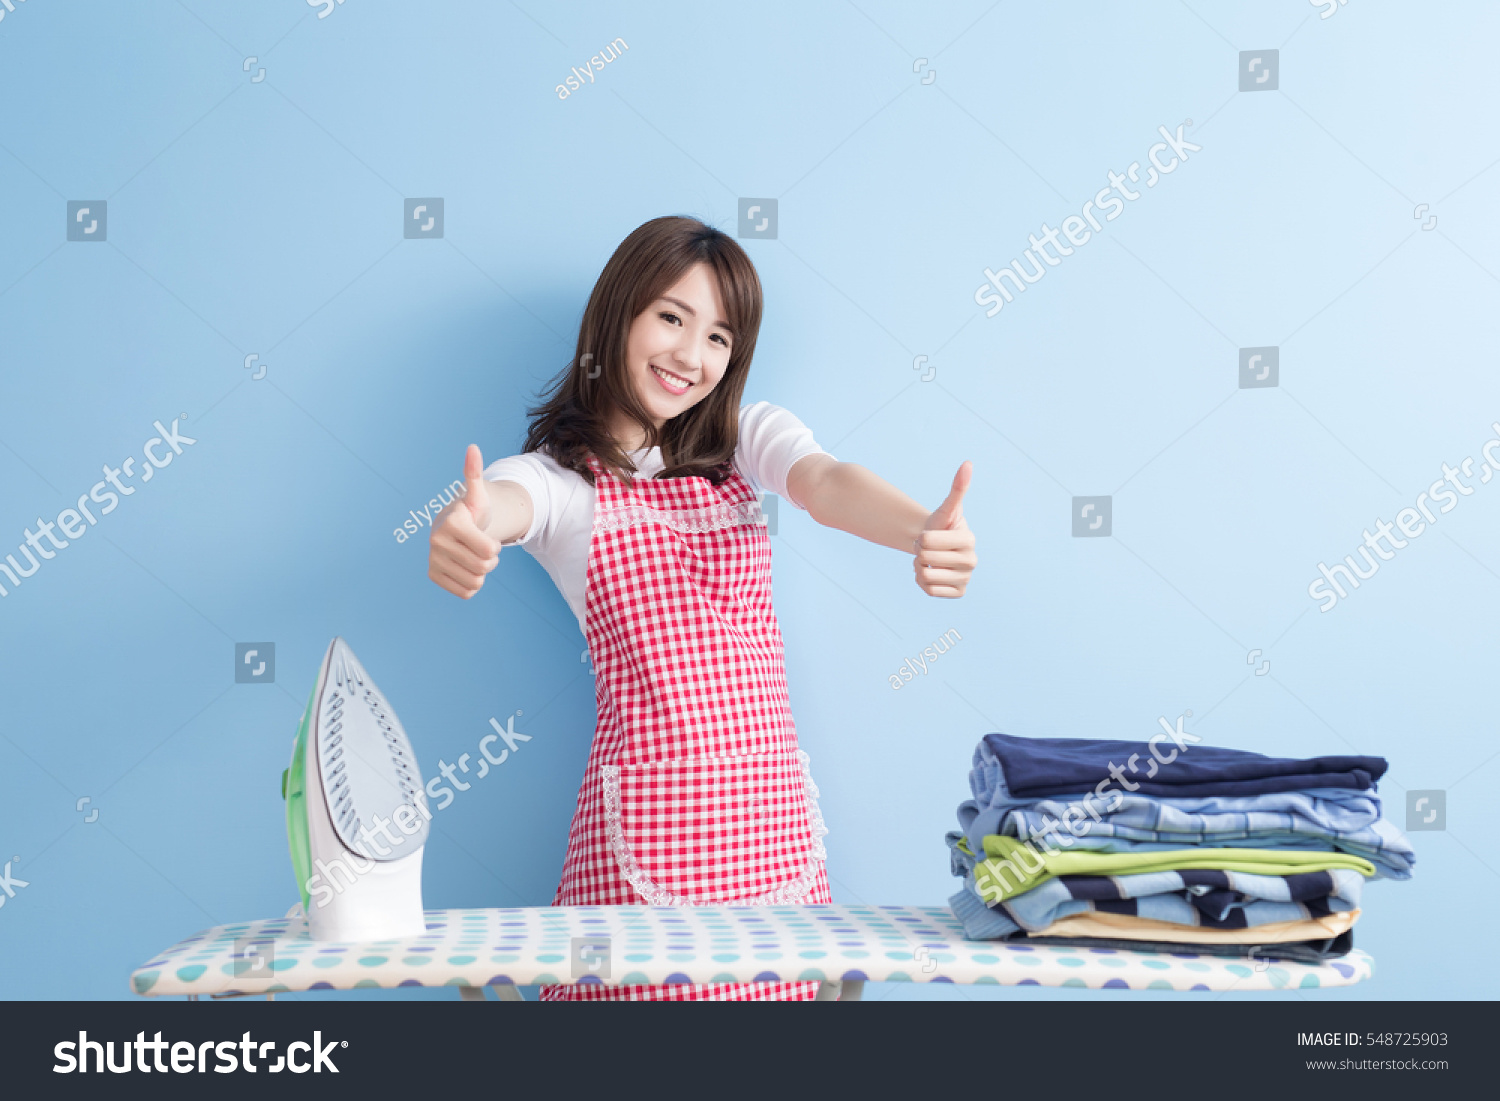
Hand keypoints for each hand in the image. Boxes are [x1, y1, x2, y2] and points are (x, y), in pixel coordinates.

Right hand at [428, 444, 499, 599]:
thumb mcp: (478, 494)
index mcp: (451, 523)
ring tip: (474, 556)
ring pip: (475, 582)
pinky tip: (465, 567)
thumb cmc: (472, 511)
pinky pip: (465, 592)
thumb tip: (473, 449)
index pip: (490, 551)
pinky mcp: (433, 574)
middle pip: (484, 568)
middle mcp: (436, 542)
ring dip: (482, 572)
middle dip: (490, 560)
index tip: (487, 536)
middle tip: (482, 547)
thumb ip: (475, 473)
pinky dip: (472, 583)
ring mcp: (433, 559)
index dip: (495, 547)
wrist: (456, 527)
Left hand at [913, 461, 975, 597]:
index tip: (930, 536)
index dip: (921, 539)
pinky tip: (931, 573)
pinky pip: (928, 590)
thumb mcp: (946, 508)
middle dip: (920, 553)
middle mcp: (972, 562)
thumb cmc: (941, 525)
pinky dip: (922, 581)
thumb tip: (967, 463)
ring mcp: (966, 579)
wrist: (936, 547)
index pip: (927, 542)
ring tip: (929, 561)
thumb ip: (958, 487)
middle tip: (928, 549)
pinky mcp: (959, 593)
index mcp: (969, 540)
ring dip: (919, 568)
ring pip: (925, 577)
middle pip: (925, 560)